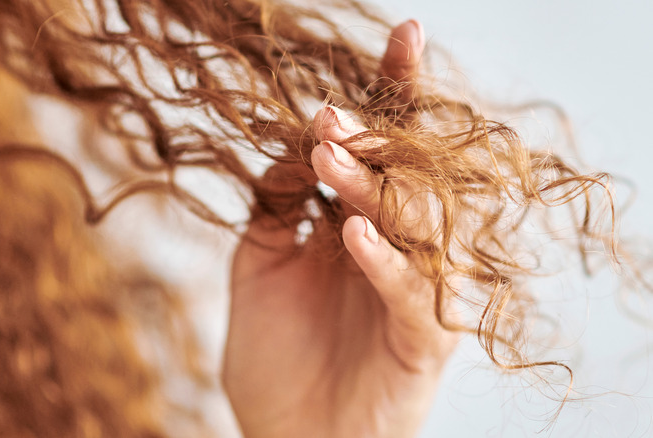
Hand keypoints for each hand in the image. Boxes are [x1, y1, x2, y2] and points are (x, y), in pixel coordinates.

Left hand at [223, 20, 456, 437]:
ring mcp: (416, 294)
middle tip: (331, 113)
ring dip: (372, 187)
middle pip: (408, 175)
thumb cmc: (279, 356)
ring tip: (332, 156)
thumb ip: (276, 202)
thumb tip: (289, 139)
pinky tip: (352, 230)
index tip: (402, 37)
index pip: (385, 151)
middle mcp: (400, 251)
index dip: (394, 95)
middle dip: (375, 137)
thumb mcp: (260, 263)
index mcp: (365, 225)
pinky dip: (383, 260)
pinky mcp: (423, 342)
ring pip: (415, 226)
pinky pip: (411, 293)